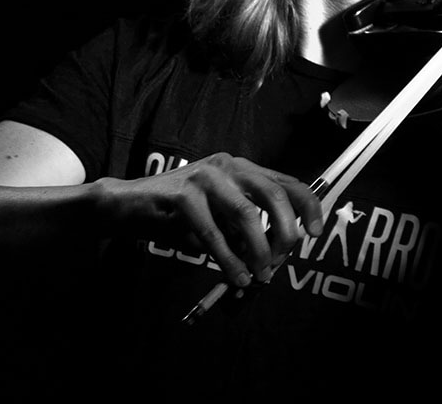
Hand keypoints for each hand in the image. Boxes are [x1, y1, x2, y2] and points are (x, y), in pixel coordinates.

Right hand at [96, 152, 322, 287]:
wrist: (125, 206)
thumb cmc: (176, 214)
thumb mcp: (218, 218)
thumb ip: (244, 230)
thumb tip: (272, 259)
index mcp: (241, 168)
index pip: (285, 181)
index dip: (307, 206)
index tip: (315, 233)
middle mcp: (228, 166)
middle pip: (272, 194)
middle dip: (284, 231)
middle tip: (282, 261)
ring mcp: (205, 176)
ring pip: (246, 214)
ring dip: (257, 250)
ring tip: (258, 275)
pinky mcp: (182, 194)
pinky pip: (213, 232)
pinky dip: (228, 259)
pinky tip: (235, 276)